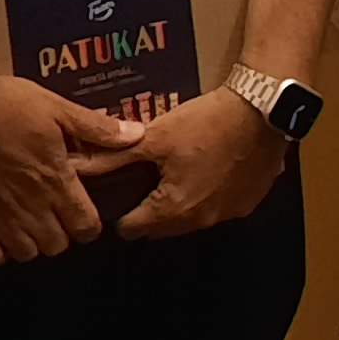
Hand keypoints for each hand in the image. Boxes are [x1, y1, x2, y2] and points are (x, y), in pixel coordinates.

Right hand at [0, 67, 146, 266]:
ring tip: (25, 221)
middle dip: (60, 233)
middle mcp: (30, 208)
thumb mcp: (56, 107)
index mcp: (55, 182)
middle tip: (52, 213)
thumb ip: (96, 128)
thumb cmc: (4, 103)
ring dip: (30, 242)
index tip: (82, 212)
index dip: (88, 224)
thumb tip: (138, 135)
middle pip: (57, 245)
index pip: (86, 227)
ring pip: (26, 253)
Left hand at [115, 84, 292, 239]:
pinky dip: (211, 195)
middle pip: (161, 228)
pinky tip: (212, 169)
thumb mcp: (155, 137)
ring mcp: (229, 214)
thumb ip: (114, 157)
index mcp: (172, 209)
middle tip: (146, 180)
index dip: (120, 212)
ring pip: (192, 219)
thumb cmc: (206, 123)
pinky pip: (220, 208)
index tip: (120, 192)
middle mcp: (200, 221)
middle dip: (149, 210)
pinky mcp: (250, 202)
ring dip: (181, 204)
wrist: (263, 110)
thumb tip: (75, 166)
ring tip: (179, 171)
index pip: (131, 229)